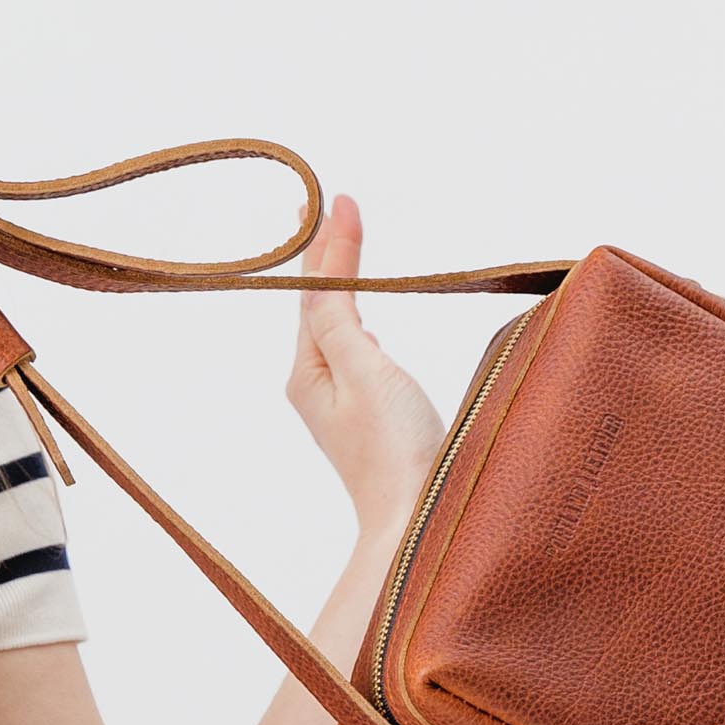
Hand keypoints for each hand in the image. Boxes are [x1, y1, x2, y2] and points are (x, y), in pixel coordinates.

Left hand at [285, 195, 444, 539]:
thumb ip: (341, 317)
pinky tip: (362, 320)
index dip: (330, 245)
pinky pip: (356, 354)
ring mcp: (343, 405)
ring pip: (338, 329)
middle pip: (321, 307)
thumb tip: (322, 268)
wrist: (416, 525)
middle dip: (327, 259)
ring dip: (340, 286)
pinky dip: (358, 320)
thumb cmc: (393, 452)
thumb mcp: (364, 372)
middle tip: (325, 209)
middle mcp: (317, 386)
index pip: (318, 293)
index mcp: (308, 373)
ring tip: (337, 247)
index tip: (339, 198)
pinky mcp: (370, 419)